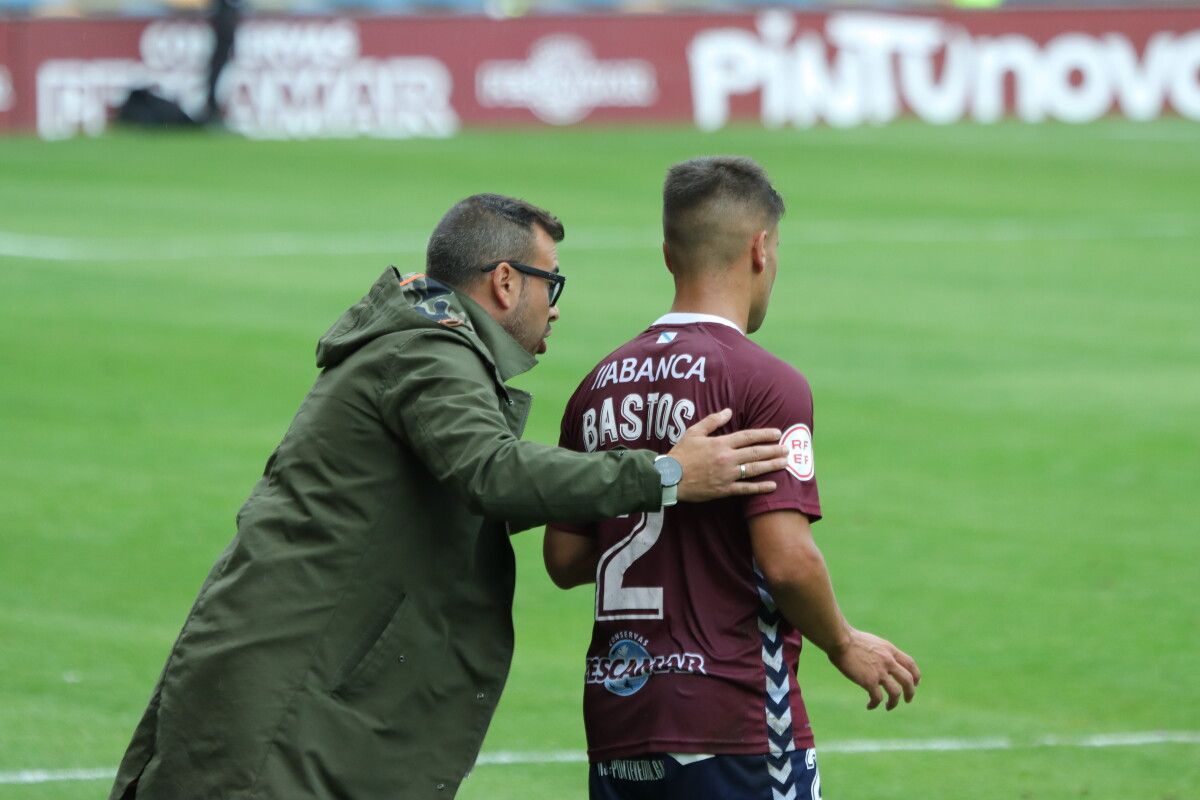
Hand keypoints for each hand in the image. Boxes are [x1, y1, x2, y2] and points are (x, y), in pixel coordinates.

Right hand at [668, 409, 788, 501]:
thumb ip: (712, 421)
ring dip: (772, 465)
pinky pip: (746, 489)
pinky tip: (773, 485)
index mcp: (721, 443)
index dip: (764, 434)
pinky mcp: (724, 490)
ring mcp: (727, 475)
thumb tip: (728, 411)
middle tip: (788, 448)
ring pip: (754, 469)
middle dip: (774, 450)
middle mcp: (727, 458)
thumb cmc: (681, 454)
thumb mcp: (694, 432)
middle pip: (756, 453)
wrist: (669, 477)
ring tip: (785, 462)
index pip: (748, 436)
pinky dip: (760, 487)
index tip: (778, 433)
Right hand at [827, 629, 920, 710]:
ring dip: (894, 702)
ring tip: (889, 707)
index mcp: (889, 650)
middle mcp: (888, 661)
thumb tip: (877, 661)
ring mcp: (880, 672)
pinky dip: (875, 704)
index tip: (915, 683)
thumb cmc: (849, 639)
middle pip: (908, 680)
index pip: (910, 664)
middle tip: (908, 700)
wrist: (840, 640)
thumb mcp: (871, 642)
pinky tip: (869, 706)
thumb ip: (879, 652)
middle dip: (910, 692)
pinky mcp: (869, 681)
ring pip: (896, 692)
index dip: (916, 675)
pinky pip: (877, 698)